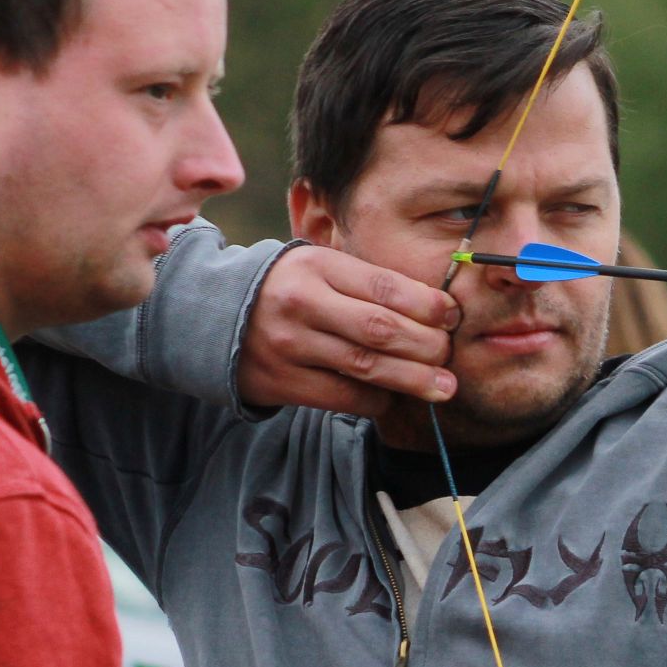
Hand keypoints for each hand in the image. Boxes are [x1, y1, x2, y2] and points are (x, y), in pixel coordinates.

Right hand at [240, 244, 459, 416]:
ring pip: (366, 367)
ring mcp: (290, 345)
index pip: (385, 286)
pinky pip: (343, 396)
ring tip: (442, 388)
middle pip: (381, 330)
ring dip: (412, 380)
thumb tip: (436, 310)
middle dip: (427, 346)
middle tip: (449, 356)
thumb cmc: (288, 290)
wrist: (214, 317)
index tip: (453, 317)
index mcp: (317, 266)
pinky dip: (376, 399)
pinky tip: (392, 397)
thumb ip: (368, 283)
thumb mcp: (320, 268)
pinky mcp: (283, 381)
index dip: (428, 305)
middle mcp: (302, 303)